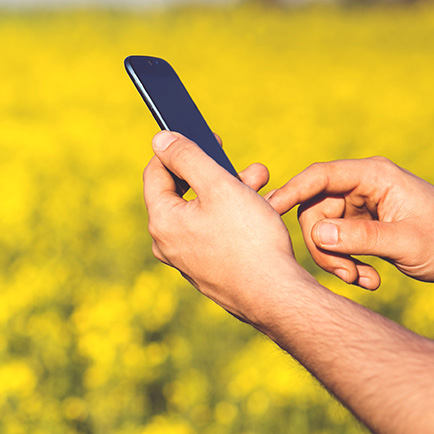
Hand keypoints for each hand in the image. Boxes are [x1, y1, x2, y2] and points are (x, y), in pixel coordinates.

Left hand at [143, 131, 311, 322]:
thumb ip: (187, 157)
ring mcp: (187, 259)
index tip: (207, 136)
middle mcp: (167, 242)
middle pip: (184, 192)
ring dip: (232, 191)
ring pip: (204, 212)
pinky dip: (234, 216)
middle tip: (247, 165)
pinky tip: (262, 210)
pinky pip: (215, 232)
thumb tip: (160, 139)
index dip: (179, 149)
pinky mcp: (208, 270)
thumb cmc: (249, 240)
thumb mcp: (219, 186)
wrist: (277, 297)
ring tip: (263, 182)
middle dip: (216, 171)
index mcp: (161, 220)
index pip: (156, 172)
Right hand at [266, 157, 433, 292]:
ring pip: (322, 230)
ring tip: (362, 281)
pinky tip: (368, 279)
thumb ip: (361, 237)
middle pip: (315, 209)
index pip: (320, 176)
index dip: (291, 191)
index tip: (269, 210)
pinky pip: (336, 242)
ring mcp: (360, 205)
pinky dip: (346, 263)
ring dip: (336, 260)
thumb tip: (317, 235)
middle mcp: (362, 186)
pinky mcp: (360, 224)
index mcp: (374, 176)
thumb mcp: (406, 243)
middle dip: (324, 246)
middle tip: (345, 275)